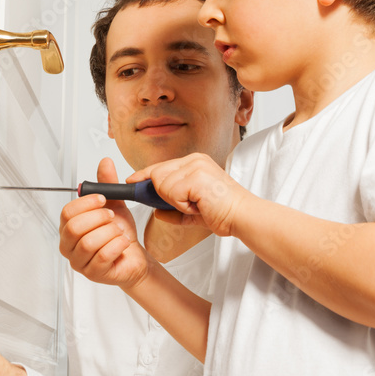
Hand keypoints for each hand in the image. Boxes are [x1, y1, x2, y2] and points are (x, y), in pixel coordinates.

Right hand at [59, 158, 151, 289]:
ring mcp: (79, 262)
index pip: (67, 212)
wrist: (134, 257)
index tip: (103, 199)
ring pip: (89, 242)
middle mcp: (68, 246)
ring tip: (119, 231)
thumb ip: (108, 185)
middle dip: (98, 218)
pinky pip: (103, 256)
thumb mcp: (115, 204)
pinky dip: (117, 245)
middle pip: (74, 228)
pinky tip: (124, 242)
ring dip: (110, 233)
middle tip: (112, 217)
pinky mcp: (93, 274)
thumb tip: (105, 162)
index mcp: (68, 227)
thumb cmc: (119, 233)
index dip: (87, 203)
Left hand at [126, 152, 251, 236]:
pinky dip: (181, 205)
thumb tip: (156, 213)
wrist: (242, 216)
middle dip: (164, 195)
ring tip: (197, 205)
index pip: (161, 166)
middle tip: (188, 205)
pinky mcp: (196, 177)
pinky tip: (198, 205)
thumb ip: (173, 211)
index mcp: (195, 162)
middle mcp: (194, 159)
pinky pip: (171, 193)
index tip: (132, 180)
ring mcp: (195, 166)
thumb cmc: (223, 212)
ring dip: (175, 202)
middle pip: (157, 174)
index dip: (144, 175)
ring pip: (162, 184)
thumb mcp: (193, 211)